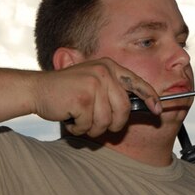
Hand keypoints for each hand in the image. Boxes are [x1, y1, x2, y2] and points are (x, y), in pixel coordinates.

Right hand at [32, 58, 160, 136]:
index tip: (158, 111)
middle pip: (124, 109)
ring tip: (80, 119)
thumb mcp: (94, 83)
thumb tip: (139, 108)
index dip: (151, 98)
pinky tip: (70, 118)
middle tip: (97, 126)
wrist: (35, 89)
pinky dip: (79, 128)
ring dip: (93, 127)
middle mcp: (104, 72)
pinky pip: (89, 124)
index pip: (138, 83)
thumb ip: (113, 91)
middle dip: (114, 124)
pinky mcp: (83, 98)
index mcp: (109, 66)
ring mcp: (93, 83)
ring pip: (107, 120)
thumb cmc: (67, 92)